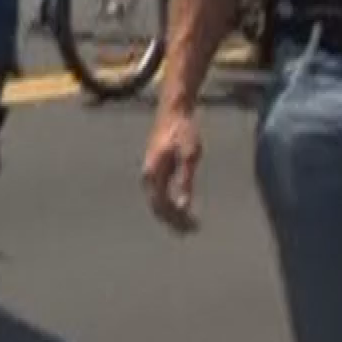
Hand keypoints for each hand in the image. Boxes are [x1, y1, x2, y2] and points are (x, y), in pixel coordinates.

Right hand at [142, 104, 202, 233]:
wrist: (174, 110)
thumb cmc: (183, 130)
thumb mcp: (189, 155)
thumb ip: (185, 181)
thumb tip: (183, 205)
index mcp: (153, 173)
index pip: (162, 205)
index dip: (176, 219)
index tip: (193, 227)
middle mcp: (148, 175)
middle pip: (157, 207)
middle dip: (174, 221)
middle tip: (193, 231)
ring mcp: (150, 172)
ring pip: (158, 202)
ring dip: (172, 215)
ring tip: (189, 225)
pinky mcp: (156, 170)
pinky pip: (160, 193)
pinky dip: (171, 204)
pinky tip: (183, 209)